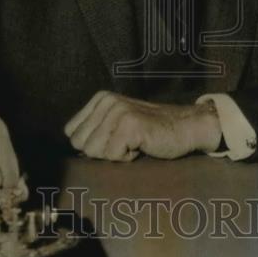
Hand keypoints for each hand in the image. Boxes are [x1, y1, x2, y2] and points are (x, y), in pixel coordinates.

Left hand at [64, 92, 221, 161]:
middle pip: (81, 144)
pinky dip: (128, 158)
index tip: (115, 139)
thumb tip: (72, 148)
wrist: (185, 127)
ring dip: (116, 154)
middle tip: (126, 142)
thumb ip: (94, 131)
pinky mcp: (130, 125)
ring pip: (94, 151)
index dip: (93, 145)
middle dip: (102, 151)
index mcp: (100, 99)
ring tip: (134, 142)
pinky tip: (142, 145)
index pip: (72, 134)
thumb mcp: (116, 124)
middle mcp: (107, 101)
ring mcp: (118, 111)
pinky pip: (113, 156)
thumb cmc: (150, 132)